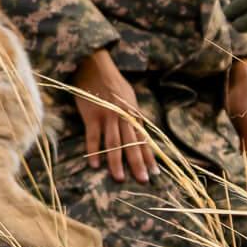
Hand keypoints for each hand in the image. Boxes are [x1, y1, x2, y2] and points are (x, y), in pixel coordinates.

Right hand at [72, 48, 151, 183]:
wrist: (95, 66)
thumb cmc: (112, 83)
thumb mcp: (129, 97)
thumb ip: (134, 115)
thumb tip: (141, 132)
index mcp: (133, 113)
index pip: (143, 139)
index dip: (149, 156)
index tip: (155, 172)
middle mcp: (123, 116)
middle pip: (131, 144)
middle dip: (138, 163)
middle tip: (143, 180)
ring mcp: (107, 117)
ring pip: (113, 143)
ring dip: (116, 162)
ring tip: (119, 178)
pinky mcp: (91, 116)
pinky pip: (93, 137)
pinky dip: (94, 151)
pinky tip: (95, 164)